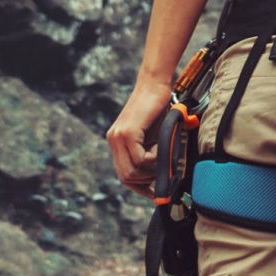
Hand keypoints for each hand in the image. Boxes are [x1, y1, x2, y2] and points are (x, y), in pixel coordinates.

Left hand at [107, 79, 169, 195]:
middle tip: (162, 171)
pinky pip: (139, 159)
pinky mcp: (127, 132)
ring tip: (162, 154)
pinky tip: (160, 147)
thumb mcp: (153, 136)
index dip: (140, 187)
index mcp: (117, 143)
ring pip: (132, 171)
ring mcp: (118, 137)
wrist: (156, 83)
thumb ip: (150, 153)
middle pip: (126, 177)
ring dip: (151, 169)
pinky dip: (153, 158)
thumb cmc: (159, 108)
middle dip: (147, 181)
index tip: (155, 191)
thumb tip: (160, 177)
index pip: (123, 176)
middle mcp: (114, 140)